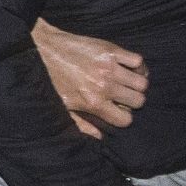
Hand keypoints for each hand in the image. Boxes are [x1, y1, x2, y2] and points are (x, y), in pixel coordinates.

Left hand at [32, 20, 147, 137]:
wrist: (43, 49)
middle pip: (138, 100)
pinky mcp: (110, 50)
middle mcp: (105, 86)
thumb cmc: (51, 79)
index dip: (123, 117)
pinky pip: (137, 60)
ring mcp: (110, 67)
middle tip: (123, 96)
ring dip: (137, 84)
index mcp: (93, 102)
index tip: (117, 110)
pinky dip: (137, 66)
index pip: (125, 119)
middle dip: (133, 101)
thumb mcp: (62, 107)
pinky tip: (129, 68)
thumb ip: (81, 125)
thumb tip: (99, 136)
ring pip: (142, 82)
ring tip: (128, 82)